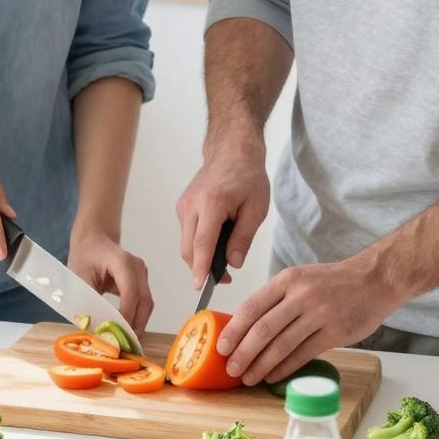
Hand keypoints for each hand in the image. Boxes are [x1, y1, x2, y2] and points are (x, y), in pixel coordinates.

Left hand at [68, 227, 152, 337]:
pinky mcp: (141, 283)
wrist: (94, 241)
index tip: (118, 334)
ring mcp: (142, 275)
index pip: (130, 292)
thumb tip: (94, 326)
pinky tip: (127, 331)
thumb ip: (87, 300)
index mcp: (122, 262)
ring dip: (138, 324)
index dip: (127, 315)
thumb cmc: (85, 256)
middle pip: (144, 301)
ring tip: (126, 342)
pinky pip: (143, 303)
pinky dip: (136, 318)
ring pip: (146, 304)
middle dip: (136, 325)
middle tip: (125, 345)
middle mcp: (137, 267)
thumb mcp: (79, 277)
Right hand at [176, 140, 269, 296]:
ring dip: (201, 258)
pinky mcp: (182, 207)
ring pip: (186, 244)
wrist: (232, 151)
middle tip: (225, 279)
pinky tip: (216, 244)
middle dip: (202, 269)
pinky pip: (187, 234)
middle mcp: (191, 205)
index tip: (200, 287)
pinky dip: (199, 245)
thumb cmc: (248, 177)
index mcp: (211, 203)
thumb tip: (233, 264)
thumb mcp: (256, 209)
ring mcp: (183, 206)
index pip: (202, 243)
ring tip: (224, 262)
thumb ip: (243, 238)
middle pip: (189, 248)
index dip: (200, 268)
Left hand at [217, 257, 390, 383]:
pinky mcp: (335, 332)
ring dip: (261, 365)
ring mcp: (319, 314)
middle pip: (263, 329)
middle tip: (231, 369)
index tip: (221, 347)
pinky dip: (284, 368)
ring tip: (248, 377)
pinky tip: (272, 376)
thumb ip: (277, 299)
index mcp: (288, 280)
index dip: (234, 330)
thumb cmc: (334, 282)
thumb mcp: (301, 278)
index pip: (252, 307)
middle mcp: (301, 295)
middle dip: (243, 353)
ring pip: (281, 345)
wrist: (375, 279)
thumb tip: (246, 328)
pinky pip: (303, 354)